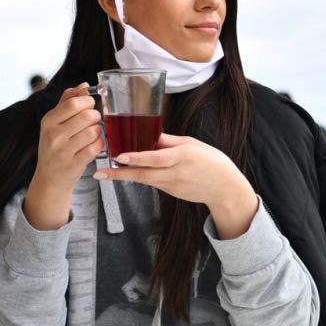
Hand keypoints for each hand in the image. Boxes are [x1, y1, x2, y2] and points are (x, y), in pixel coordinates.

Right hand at [26, 83, 103, 228]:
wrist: (49, 178)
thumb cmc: (55, 146)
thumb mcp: (54, 123)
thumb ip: (67, 102)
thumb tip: (83, 85)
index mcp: (48, 121)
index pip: (73, 103)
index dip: (88, 102)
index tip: (89, 106)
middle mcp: (53, 135)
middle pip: (87, 116)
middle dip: (95, 117)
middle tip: (92, 122)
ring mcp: (63, 151)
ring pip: (93, 131)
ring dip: (97, 132)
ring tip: (92, 135)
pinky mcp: (73, 164)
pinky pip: (95, 148)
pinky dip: (99, 145)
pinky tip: (93, 146)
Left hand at [93, 134, 258, 237]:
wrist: (224, 188)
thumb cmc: (212, 162)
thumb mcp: (193, 144)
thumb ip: (170, 141)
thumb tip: (149, 133)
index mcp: (183, 156)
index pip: (156, 158)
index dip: (137, 158)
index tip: (119, 156)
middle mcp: (176, 172)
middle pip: (144, 174)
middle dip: (120, 174)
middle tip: (101, 173)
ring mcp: (172, 185)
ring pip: (145, 179)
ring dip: (125, 176)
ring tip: (106, 173)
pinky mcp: (170, 192)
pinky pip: (152, 182)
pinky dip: (140, 177)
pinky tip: (128, 173)